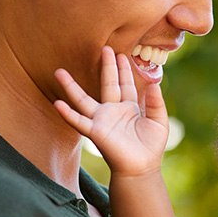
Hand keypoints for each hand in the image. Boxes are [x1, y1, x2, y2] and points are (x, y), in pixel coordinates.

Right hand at [53, 46, 168, 176]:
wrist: (142, 168)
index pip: (125, 84)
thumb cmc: (151, 146)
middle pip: (108, 84)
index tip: (121, 54)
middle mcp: (113, 111)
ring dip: (72, 87)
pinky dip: (68, 114)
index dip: (123, 70)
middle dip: (106, 67)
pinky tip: (58, 103)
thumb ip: (156, 104)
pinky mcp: (96, 132)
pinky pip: (79, 121)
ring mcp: (102, 120)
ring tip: (59, 71)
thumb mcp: (159, 122)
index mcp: (129, 107)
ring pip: (84, 100)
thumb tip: (155, 85)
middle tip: (104, 48)